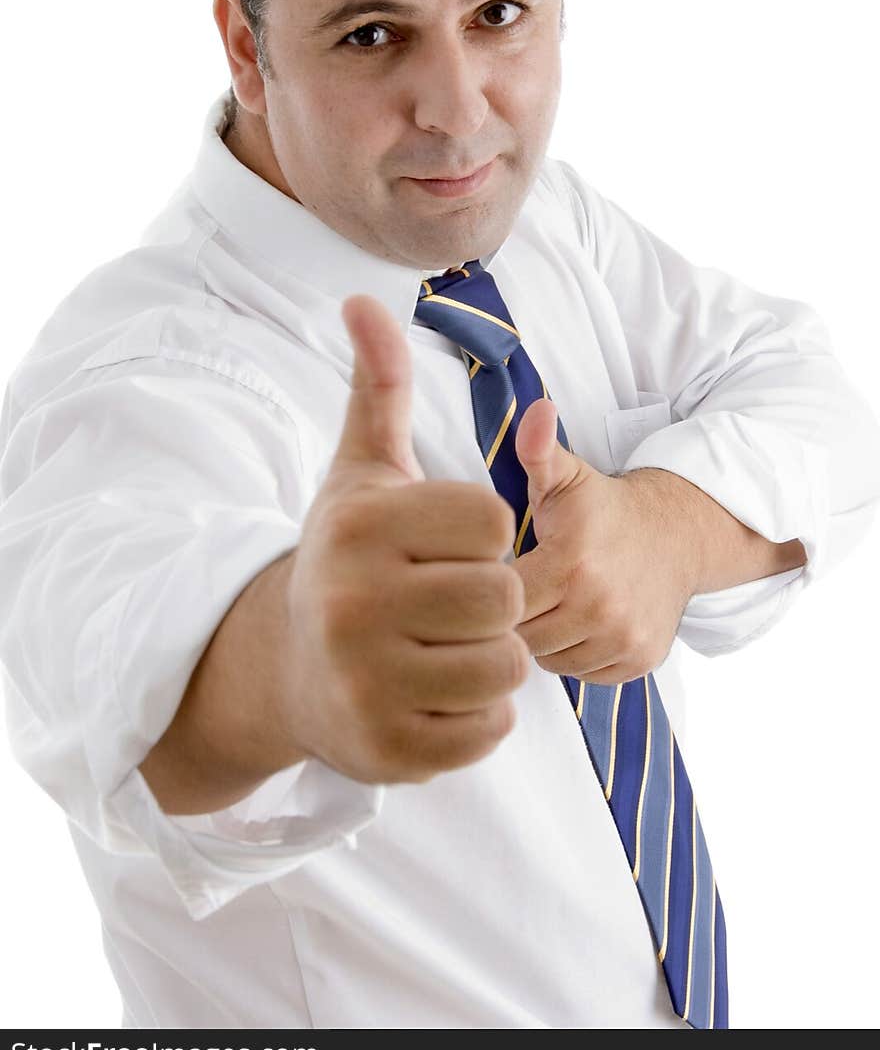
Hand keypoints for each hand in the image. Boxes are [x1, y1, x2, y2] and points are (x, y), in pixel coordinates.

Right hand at [283, 294, 529, 784]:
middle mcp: (352, 605)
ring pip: (505, 666)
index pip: (493, 521)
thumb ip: (376, 388)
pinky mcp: (386, 751)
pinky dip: (479, 716)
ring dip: (492, 657)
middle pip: (505, 596)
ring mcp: (366, 684)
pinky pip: (488, 730)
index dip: (485, 532)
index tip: (447, 543)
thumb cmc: (346, 557)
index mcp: (359, 529)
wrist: (286, 668)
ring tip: (447, 646)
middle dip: (493, 600)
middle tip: (452, 602)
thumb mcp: (358, 472)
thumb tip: (363, 298)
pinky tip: (435, 693)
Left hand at [511, 399, 696, 685]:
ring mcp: (623, 637)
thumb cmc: (603, 509)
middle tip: (523, 590)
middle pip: (522, 636)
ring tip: (550, 605)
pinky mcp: (639, 660)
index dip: (490, 587)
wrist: (676, 534)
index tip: (498, 570)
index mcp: (571, 561)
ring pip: (550, 661)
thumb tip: (536, 410)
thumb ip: (538, 450)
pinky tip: (577, 624)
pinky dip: (575, 656)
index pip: (502, 598)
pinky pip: (583, 675)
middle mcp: (600, 605)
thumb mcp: (567, 476)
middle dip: (513, 618)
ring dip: (543, 640)